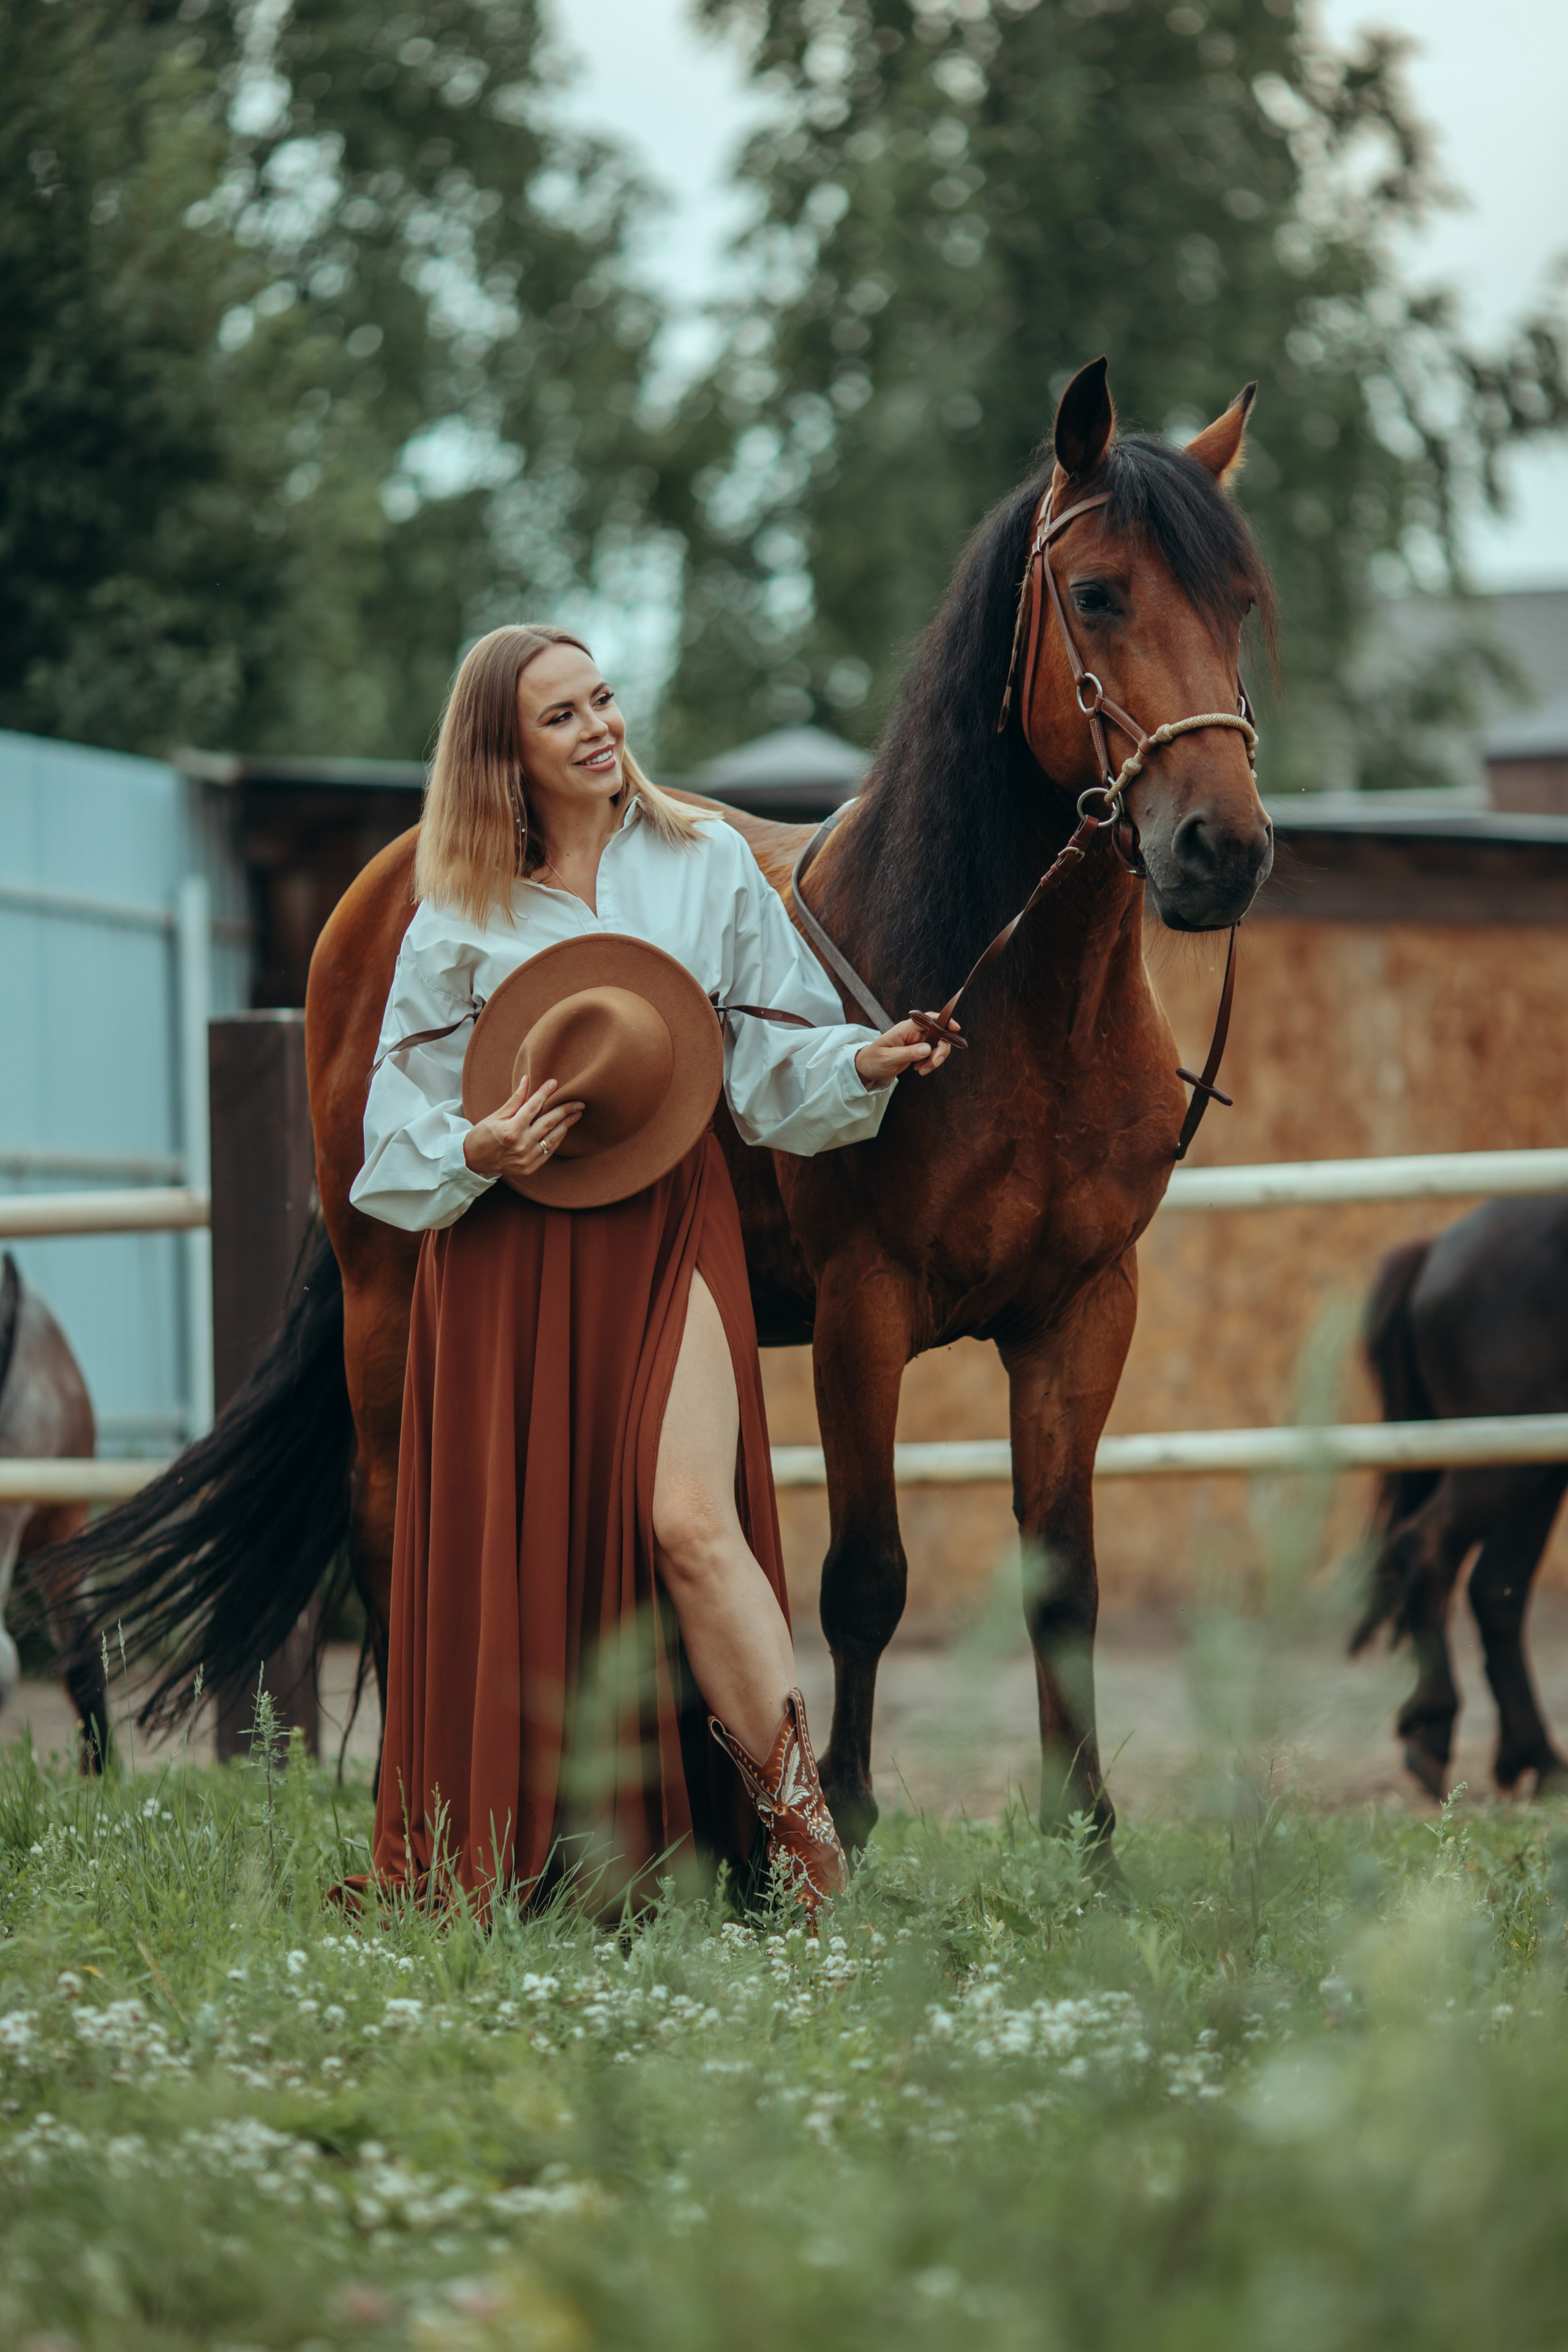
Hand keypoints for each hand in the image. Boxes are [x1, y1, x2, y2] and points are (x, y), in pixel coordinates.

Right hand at [463, 1076, 583, 1187]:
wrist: (474, 1161)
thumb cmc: (483, 1135)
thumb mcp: (496, 1116)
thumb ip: (515, 1100)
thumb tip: (527, 1080)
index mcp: (510, 1131)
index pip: (532, 1107)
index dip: (544, 1093)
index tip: (554, 1083)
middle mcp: (521, 1145)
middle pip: (549, 1123)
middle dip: (565, 1110)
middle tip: (578, 1101)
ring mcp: (527, 1158)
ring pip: (553, 1138)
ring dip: (567, 1124)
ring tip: (576, 1113)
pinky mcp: (531, 1167)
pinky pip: (549, 1151)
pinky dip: (558, 1138)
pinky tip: (564, 1128)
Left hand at [854, 1015, 958, 1088]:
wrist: (867, 1067)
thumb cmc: (874, 1059)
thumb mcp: (889, 1058)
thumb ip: (908, 1053)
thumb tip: (927, 1049)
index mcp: (906, 1028)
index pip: (928, 1019)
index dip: (944, 1021)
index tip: (955, 1029)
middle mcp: (914, 1032)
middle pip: (938, 1035)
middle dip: (940, 1050)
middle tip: (933, 1064)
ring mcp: (917, 1041)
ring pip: (938, 1046)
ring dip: (934, 1060)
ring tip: (921, 1070)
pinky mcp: (919, 1051)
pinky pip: (932, 1055)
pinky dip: (930, 1064)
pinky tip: (919, 1069)